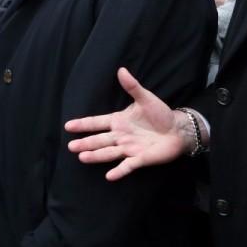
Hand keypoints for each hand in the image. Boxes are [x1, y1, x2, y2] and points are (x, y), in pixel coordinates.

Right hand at [65, 67, 189, 180]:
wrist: (178, 129)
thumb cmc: (160, 113)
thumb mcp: (146, 98)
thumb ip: (132, 86)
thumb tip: (121, 70)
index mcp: (119, 121)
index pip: (97, 123)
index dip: (83, 124)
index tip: (68, 126)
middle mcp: (120, 136)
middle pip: (99, 140)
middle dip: (86, 143)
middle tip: (71, 146)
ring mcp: (129, 148)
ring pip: (109, 153)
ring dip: (96, 155)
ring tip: (82, 157)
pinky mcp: (140, 159)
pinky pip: (127, 166)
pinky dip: (119, 171)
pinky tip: (109, 176)